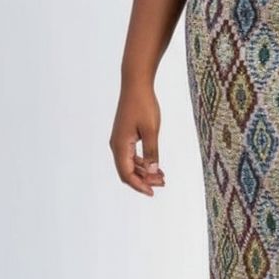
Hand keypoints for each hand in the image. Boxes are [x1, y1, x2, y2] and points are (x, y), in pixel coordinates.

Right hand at [110, 78, 166, 196]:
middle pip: (127, 171)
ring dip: (144, 172)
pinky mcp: (124, 136)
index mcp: (120, 145)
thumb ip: (152, 151)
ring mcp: (119, 140)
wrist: (136, 85)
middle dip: (144, 180)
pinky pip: (131, 155)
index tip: (153, 192)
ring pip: (129, 164)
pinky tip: (155, 165)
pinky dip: (142, 162)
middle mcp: (116, 145)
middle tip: (163, 183)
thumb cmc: (144, 105)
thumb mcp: (152, 129)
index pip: (126, 174)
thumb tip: (153, 170)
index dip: (139, 185)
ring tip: (162, 176)